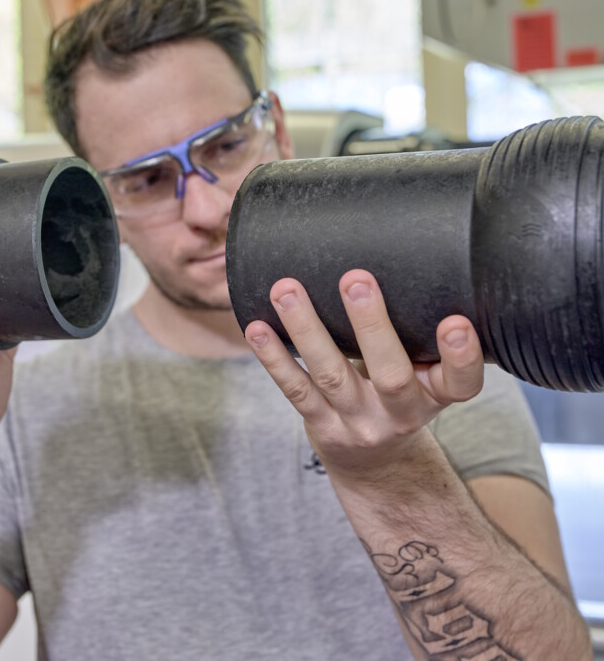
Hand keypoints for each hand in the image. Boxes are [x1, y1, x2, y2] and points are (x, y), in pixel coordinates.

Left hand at [244, 269, 483, 477]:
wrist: (374, 463)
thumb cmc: (399, 397)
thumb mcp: (424, 374)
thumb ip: (418, 334)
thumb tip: (397, 255)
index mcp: (436, 394)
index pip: (462, 383)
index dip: (463, 356)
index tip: (456, 322)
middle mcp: (401, 413)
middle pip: (391, 375)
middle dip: (372, 325)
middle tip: (356, 278)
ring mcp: (358, 423)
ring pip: (332, 376)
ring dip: (307, 329)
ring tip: (286, 290)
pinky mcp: (321, 425)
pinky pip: (296, 389)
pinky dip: (274, 357)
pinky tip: (257, 328)